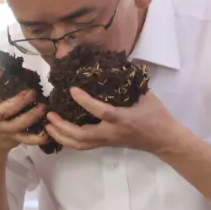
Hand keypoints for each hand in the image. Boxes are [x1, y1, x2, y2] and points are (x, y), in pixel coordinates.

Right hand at [0, 67, 49, 156]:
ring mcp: (5, 129)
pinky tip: (49, 131)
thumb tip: (19, 66)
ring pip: (19, 124)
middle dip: (19, 101)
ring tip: (44, 107)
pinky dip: (39, 137)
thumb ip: (0, 89)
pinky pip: (28, 140)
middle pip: (5, 110)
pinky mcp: (15, 139)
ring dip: (32, 115)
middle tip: (33, 92)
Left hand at [45, 89, 183, 153]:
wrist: (163, 139)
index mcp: (122, 119)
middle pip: (82, 136)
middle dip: (63, 126)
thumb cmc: (156, 114)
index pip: (101, 111)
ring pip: (79, 144)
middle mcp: (111, 133)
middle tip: (49, 114)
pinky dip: (68, 140)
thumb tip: (112, 63)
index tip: (72, 89)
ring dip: (61, 136)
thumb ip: (128, 82)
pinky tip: (59, 132)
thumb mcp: (145, 94)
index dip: (85, 101)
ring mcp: (107, 141)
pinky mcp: (105, 144)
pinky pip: (83, 146)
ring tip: (48, 125)